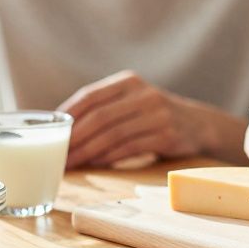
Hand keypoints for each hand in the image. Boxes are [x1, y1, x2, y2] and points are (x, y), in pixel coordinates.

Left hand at [60, 70, 197, 168]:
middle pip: (100, 117)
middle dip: (74, 138)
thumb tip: (60, 128)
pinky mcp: (166, 135)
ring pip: (113, 135)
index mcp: (129, 82)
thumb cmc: (153, 115)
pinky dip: (108, 158)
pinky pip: (129, 148)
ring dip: (87, 152)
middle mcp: (144, 94)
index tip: (50, 131)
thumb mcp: (132, 101)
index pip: (90, 96)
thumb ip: (104, 108)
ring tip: (70, 164)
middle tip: (55, 154)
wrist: (198, 124)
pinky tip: (95, 164)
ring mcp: (157, 114)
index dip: (68, 114)